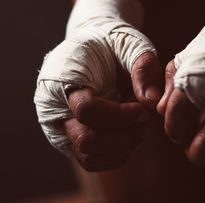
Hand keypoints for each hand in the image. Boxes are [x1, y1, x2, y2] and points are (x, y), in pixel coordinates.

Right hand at [64, 53, 160, 170]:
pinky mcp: (67, 140)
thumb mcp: (129, 43)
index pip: (87, 110)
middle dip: (125, 136)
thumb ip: (143, 67)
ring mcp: (57, 126)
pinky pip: (91, 160)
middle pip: (86, 140)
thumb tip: (153, 103)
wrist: (90, 48)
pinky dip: (116, 153)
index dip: (121, 116)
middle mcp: (51, 107)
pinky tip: (131, 133)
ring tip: (143, 125)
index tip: (147, 110)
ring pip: (88, 157)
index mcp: (60, 77)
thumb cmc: (109, 43)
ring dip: (123, 147)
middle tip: (151, 121)